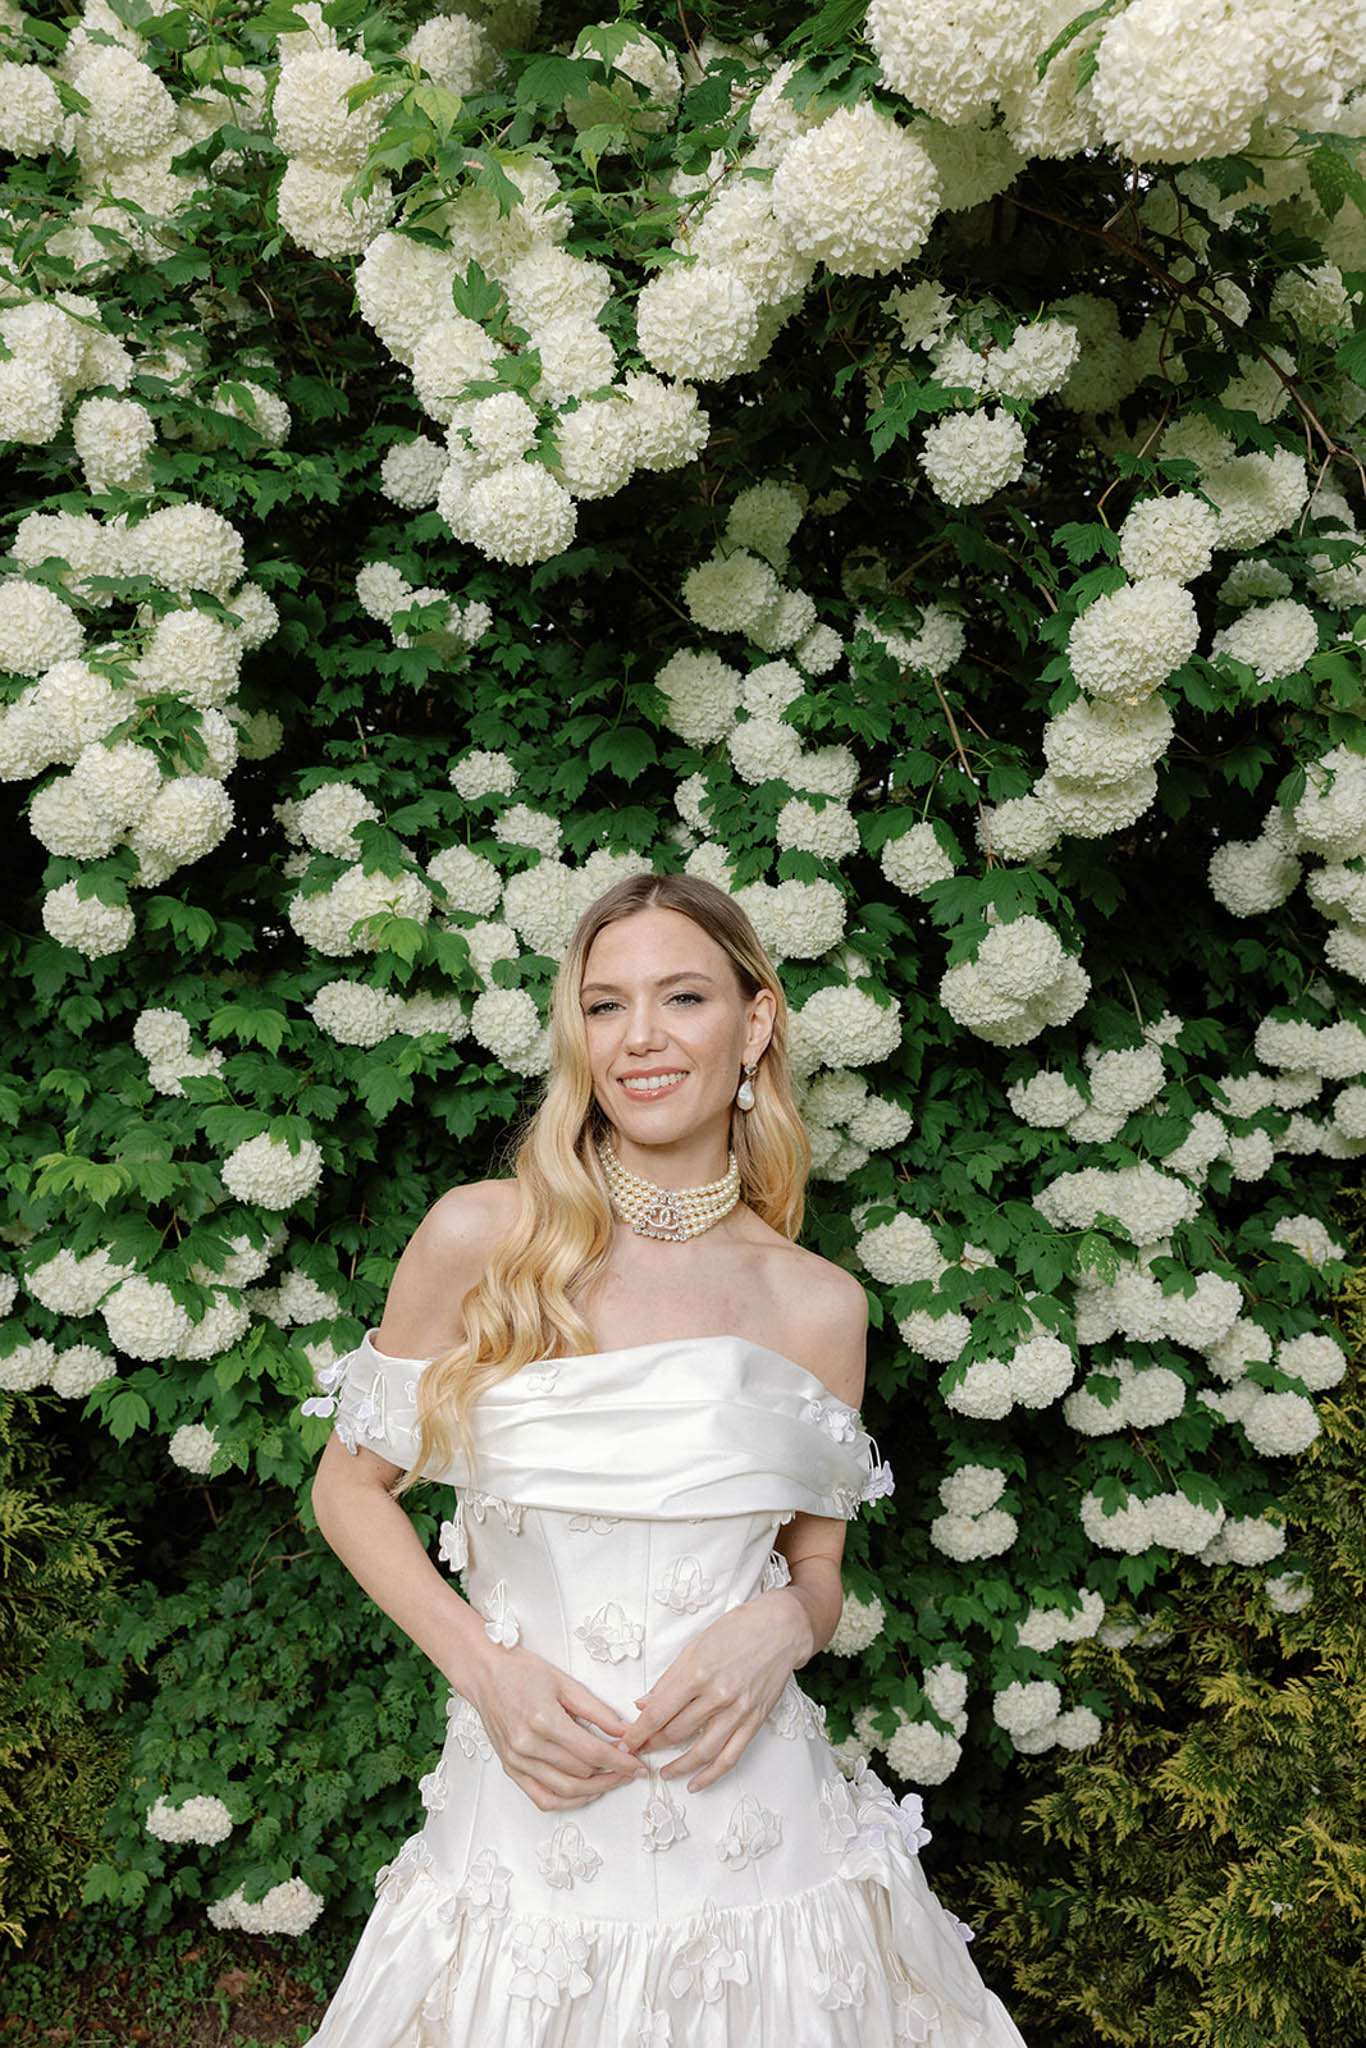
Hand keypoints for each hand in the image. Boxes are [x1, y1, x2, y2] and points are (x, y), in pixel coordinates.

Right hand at [462, 1643, 650, 1811]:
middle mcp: (528, 1746)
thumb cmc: (522, 1671)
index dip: (620, 1761)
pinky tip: (584, 1793)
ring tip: (613, 1780)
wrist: (484, 1672)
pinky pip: (541, 1798)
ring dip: (595, 1789)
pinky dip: (566, 1802)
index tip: (638, 1764)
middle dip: (612, 1774)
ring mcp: (517, 1761)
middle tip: (630, 1769)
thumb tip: (625, 1731)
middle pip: (581, 1773)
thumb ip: (597, 1710)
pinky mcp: (510, 1769)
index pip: (592, 1752)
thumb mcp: (565, 1683)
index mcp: (544, 1720)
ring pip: (565, 1790)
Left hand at [617, 1589, 814, 1792]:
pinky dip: (711, 1775)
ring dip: (678, 1766)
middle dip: (652, 1746)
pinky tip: (696, 1783)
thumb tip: (643, 1704)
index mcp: (697, 1673)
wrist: (780, 1629)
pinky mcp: (754, 1722)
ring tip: (664, 1772)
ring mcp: (738, 1712)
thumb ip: (668, 1679)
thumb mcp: (694, 1646)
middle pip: (676, 1732)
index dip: (638, 1732)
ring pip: (702, 1751)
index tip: (626, 1743)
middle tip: (639, 1752)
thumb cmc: (736, 1630)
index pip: (658, 1713)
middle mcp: (717, 1696)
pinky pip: (730, 1756)